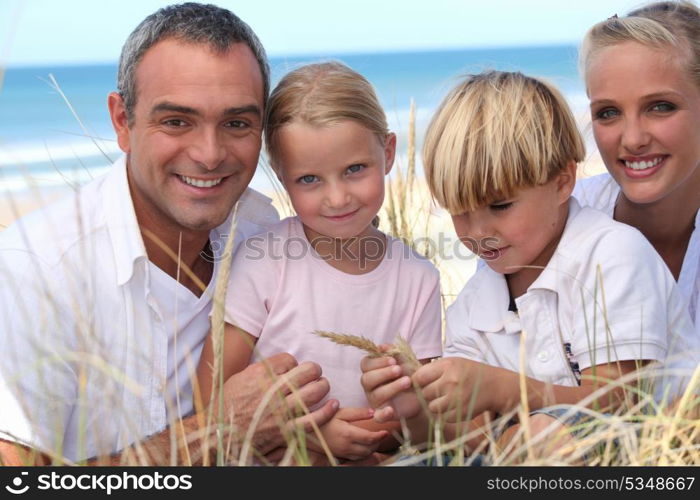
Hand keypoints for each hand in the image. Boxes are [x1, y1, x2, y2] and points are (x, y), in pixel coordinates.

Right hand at [219, 353, 337, 454]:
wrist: (217, 434)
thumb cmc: (227, 405)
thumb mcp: (240, 378)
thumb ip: (261, 369)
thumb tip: (282, 363)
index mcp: (260, 374)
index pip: (290, 359)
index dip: (294, 363)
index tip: (292, 369)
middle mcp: (273, 390)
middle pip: (308, 371)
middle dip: (314, 370)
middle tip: (315, 374)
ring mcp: (281, 411)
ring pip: (315, 392)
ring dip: (323, 386)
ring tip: (322, 386)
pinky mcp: (287, 430)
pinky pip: (315, 419)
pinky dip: (328, 411)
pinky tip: (333, 404)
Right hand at [309, 407, 387, 460]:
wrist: (309, 431)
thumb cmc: (325, 419)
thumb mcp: (341, 412)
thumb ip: (358, 413)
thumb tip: (374, 412)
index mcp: (348, 434)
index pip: (370, 438)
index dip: (380, 435)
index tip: (386, 431)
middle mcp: (347, 446)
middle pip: (369, 449)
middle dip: (378, 442)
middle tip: (381, 433)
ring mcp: (344, 452)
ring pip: (364, 455)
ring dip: (372, 448)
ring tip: (374, 438)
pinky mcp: (341, 455)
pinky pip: (357, 457)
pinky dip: (364, 452)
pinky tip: (364, 444)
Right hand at [360, 353, 421, 421]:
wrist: (423, 392)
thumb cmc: (410, 373)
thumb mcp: (405, 360)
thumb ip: (395, 352)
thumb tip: (382, 346)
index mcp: (372, 370)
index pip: (365, 364)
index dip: (378, 361)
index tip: (393, 360)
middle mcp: (370, 386)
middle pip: (366, 379)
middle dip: (383, 373)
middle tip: (399, 370)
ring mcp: (375, 400)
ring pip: (376, 395)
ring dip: (392, 387)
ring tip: (407, 381)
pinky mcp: (383, 414)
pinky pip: (378, 417)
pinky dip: (383, 414)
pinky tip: (391, 409)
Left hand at [413, 357, 494, 422]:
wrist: (494, 385)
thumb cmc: (469, 372)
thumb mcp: (452, 363)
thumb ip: (433, 370)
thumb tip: (408, 379)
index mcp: (447, 366)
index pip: (419, 377)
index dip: (417, 382)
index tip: (421, 383)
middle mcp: (451, 381)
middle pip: (424, 393)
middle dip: (427, 393)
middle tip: (437, 391)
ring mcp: (457, 398)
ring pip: (431, 406)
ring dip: (435, 404)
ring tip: (445, 398)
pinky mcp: (461, 412)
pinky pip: (443, 417)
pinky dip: (446, 413)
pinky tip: (454, 405)